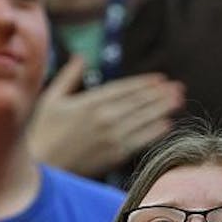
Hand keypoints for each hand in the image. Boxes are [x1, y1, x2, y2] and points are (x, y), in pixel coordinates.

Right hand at [27, 55, 183, 176]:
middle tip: (179, 88)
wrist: (43, 166)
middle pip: (138, 102)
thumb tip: (81, 56)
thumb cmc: (43, 132)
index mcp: (90, 101)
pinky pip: (140, 140)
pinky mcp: (114, 155)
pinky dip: (155, 132)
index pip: (124, 88)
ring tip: (178, 101)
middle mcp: (104, 117)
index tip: (161, 78)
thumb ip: (69, 76)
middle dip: (160, 94)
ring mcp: (111, 137)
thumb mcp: (52, 98)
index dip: (145, 83)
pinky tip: (167, 124)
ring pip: (143, 119)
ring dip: (162, 109)